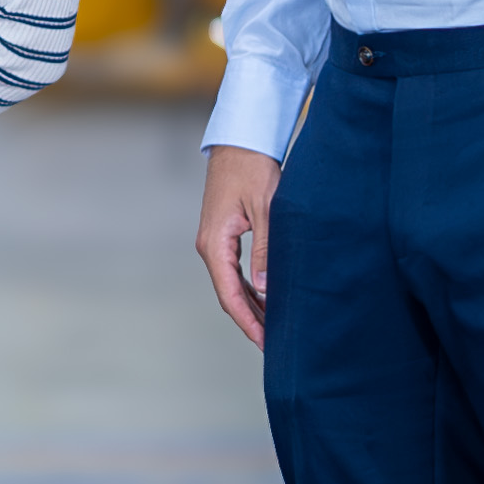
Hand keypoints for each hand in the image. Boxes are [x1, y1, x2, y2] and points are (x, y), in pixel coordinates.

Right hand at [196, 148, 279, 345]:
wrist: (240, 141)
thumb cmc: (253, 169)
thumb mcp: (266, 209)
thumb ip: (266, 250)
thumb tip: (265, 288)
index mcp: (215, 244)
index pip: (229, 294)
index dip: (248, 322)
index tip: (266, 342)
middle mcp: (209, 246)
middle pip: (228, 294)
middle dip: (250, 320)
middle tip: (274, 342)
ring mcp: (214, 241)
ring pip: (230, 284)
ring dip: (250, 305)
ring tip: (273, 325)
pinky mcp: (223, 234)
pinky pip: (233, 270)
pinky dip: (249, 287)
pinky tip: (265, 297)